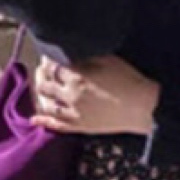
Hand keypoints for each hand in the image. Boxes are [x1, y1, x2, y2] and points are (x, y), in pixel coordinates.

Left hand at [26, 54, 159, 136]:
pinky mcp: (80, 126)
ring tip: (42, 88)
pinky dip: (44, 121)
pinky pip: (57, 125)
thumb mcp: (108, 60)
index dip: (48, 59)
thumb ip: (86, 56)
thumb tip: (71, 53)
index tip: (49, 55)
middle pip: (44, 84)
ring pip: (46, 104)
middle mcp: (70, 95)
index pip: (52, 66)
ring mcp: (74, 113)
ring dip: (40, 95)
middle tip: (44, 69)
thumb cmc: (130, 81)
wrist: (144, 108)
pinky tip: (35, 118)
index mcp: (77, 77)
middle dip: (41, 75)